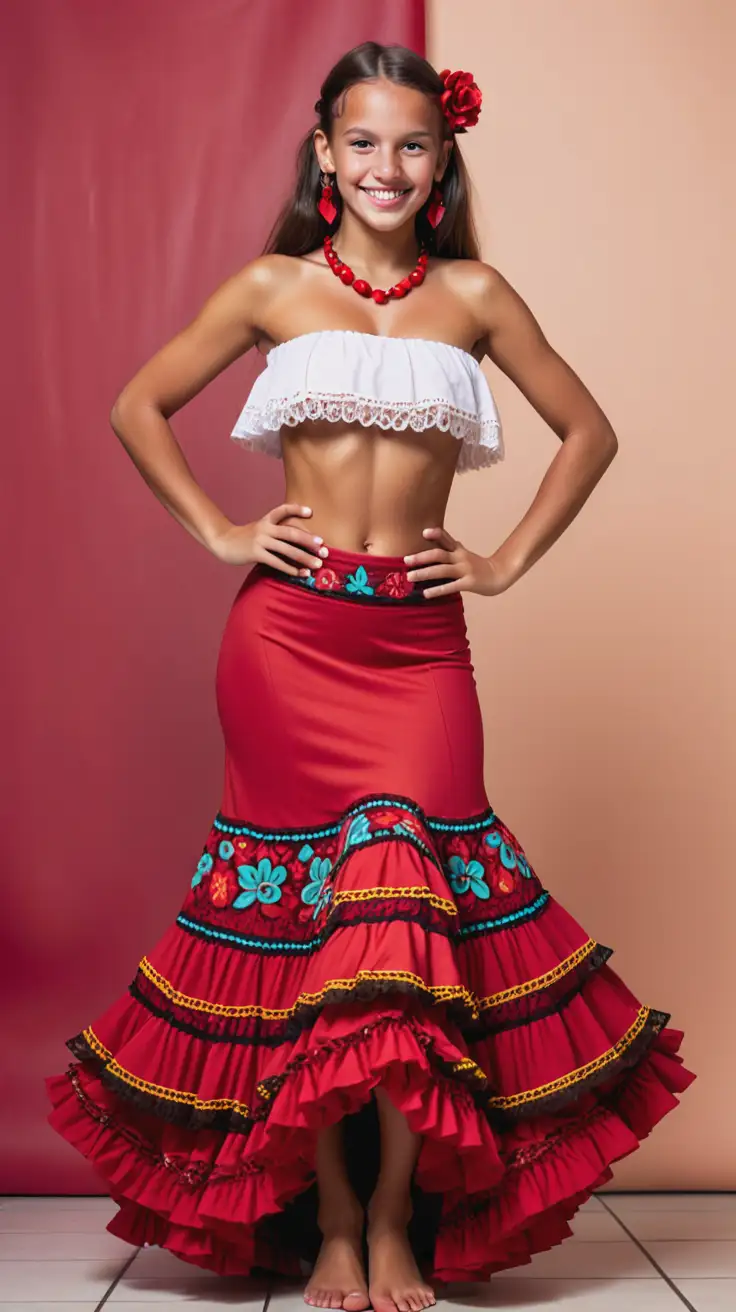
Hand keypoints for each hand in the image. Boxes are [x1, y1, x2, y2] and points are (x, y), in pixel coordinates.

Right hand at [210, 502, 327, 573]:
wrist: (223, 542)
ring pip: (287, 550)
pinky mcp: (256, 554)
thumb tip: (298, 540)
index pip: (283, 509)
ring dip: (304, 558)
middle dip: (310, 541)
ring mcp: (260, 541)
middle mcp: (265, 528)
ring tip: (317, 565)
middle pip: (291, 533)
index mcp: (267, 520)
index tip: (311, 512)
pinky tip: (300, 574)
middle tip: (324, 548)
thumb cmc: (245, 538)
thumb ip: (275, 531)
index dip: (297, 509)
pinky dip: (290, 569)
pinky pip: (277, 562)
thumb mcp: (259, 528)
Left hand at [404, 526, 513, 598]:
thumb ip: (449, 547)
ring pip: (442, 570)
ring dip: (424, 573)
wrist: (499, 576)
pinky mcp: (469, 583)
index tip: (423, 532)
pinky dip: (437, 590)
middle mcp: (461, 558)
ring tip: (410, 577)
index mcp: (459, 550)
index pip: (446, 539)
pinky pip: (451, 586)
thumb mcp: (463, 553)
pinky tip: (426, 593)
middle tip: (405, 560)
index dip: (436, 534)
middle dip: (421, 557)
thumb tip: (433, 535)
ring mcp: (465, 570)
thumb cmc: (477, 566)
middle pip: (439, 554)